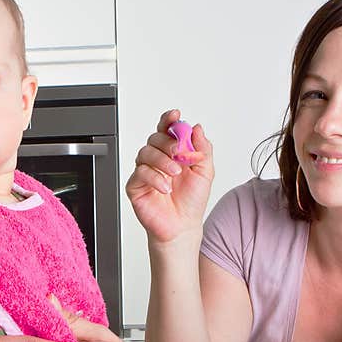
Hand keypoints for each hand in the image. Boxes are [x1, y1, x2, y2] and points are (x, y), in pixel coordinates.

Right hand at [126, 109, 214, 243]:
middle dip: (167, 142)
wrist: (183, 226)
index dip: (169, 120)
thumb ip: (202, 149)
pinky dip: (154, 178)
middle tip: (179, 152)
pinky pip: (140, 173)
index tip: (175, 115)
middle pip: (155, 138)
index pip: (167, 130)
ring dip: (162, 161)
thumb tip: (196, 128)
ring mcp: (145, 171)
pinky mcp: (135, 185)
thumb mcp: (205, 171)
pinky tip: (165, 187)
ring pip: (145, 152)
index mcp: (173, 153)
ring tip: (174, 174)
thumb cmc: (191, 201)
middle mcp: (158, 159)